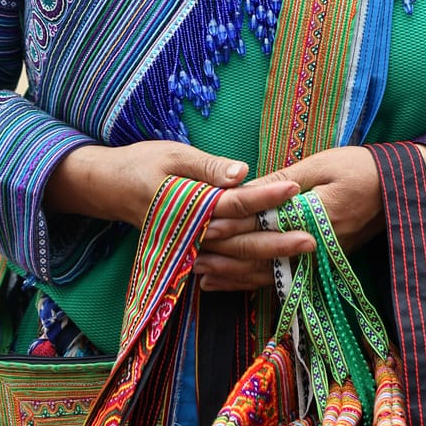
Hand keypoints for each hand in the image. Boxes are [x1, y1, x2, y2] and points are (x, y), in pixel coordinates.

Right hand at [45, 141, 313, 291]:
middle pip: (242, 239)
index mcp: (191, 204)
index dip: (266, 196)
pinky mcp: (193, 251)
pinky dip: (248, 270)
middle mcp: (193, 232)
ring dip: (269, 258)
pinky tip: (274, 271)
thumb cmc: (143, 163)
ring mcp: (192, 247)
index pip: (236, 203)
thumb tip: (242, 173)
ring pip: (236, 257)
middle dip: (278, 239)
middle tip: (314, 236)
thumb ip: (208, 167)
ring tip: (303, 254)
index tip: (295, 188)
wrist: (111, 188)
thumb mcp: (173, 155)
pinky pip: (224, 264)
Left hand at [194, 146, 381, 292]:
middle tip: (187, 251)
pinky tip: (226, 283)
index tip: (200, 222)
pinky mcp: (318, 264)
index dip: (230, 222)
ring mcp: (316, 259)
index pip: (261, 223)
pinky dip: (249, 282)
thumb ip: (284, 181)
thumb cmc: (361, 169)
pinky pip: (279, 279)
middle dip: (222, 252)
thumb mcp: (322, 165)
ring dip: (231, 274)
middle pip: (258, 253)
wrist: (399, 191)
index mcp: (311, 216)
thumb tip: (248, 188)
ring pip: (265, 273)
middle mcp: (312, 245)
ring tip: (197, 273)